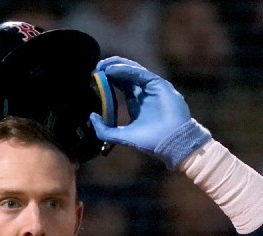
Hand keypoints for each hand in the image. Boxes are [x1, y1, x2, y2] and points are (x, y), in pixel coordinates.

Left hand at [89, 56, 210, 166]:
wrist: (171, 144)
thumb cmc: (150, 141)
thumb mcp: (121, 136)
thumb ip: (104, 130)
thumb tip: (91, 117)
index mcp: (135, 102)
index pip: (120, 84)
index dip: (107, 79)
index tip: (93, 76)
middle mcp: (143, 92)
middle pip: (125, 74)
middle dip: (110, 68)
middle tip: (96, 67)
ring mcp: (152, 88)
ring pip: (133, 70)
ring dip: (117, 65)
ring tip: (102, 65)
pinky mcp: (159, 85)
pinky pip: (141, 74)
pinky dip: (127, 70)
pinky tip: (113, 70)